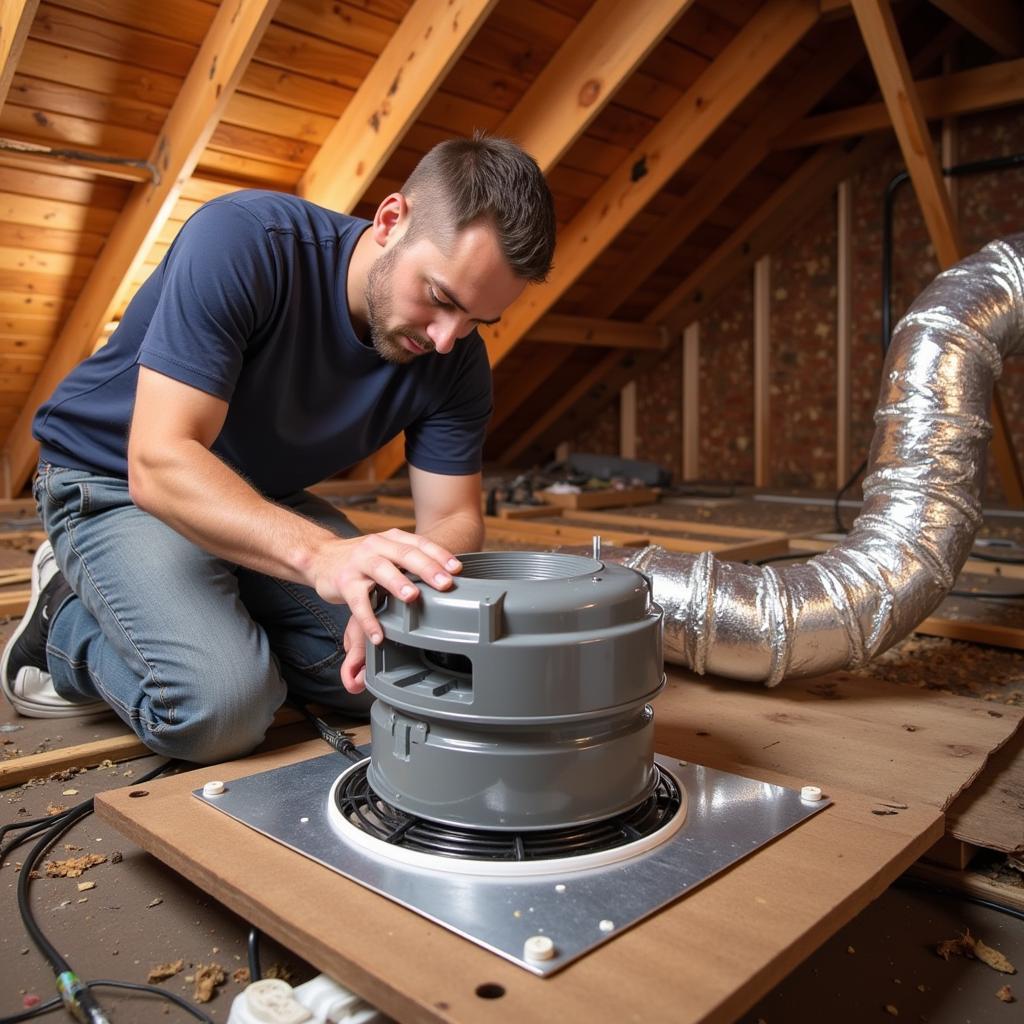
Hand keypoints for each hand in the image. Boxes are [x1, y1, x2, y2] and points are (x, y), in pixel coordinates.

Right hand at [311, 529, 460, 693]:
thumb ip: (411, 561)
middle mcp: (377, 547)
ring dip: (398, 583)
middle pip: (405, 555)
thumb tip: (447, 577)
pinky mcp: (344, 582)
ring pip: (381, 570)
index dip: (440, 555)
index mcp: (392, 539)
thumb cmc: (362, 559)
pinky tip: (378, 635)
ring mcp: (359, 563)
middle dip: (427, 569)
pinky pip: (358, 602)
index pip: (420, 544)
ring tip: (413, 598)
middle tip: (445, 584)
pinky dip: (368, 619)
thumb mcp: (387, 552)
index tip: (457, 570)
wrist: (320, 556)